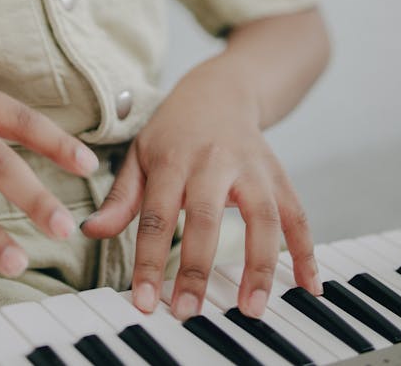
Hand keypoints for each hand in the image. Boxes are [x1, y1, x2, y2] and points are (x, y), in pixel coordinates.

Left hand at [80, 57, 321, 319]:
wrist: (220, 90)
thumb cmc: (174, 131)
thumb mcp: (140, 154)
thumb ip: (121, 197)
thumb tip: (91, 232)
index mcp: (172, 158)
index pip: (156, 214)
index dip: (148, 259)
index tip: (145, 301)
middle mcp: (213, 161)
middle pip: (206, 216)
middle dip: (196, 267)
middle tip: (189, 311)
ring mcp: (251, 168)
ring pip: (261, 216)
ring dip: (260, 264)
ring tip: (252, 307)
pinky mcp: (279, 175)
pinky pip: (297, 214)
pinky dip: (306, 251)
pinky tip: (309, 285)